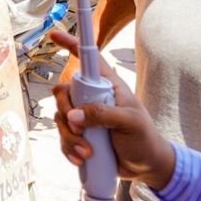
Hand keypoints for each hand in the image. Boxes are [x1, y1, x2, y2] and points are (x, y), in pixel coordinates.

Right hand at [48, 30, 175, 188]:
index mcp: (108, 86)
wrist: (146, 166)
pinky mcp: (80, 135)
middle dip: (65, 112)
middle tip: (80, 129)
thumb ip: (103, 115)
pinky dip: (68, 149)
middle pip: (64, 92)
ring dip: (70, 137)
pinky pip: (63, 137)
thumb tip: (73, 115)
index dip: (72, 44)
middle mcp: (92, 98)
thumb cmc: (144, 139)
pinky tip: (81, 159)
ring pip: (60, 118)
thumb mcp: (130, 123)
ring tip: (88, 152)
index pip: (89, 59)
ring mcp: (84, 117)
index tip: (54, 34)